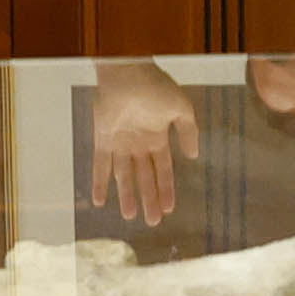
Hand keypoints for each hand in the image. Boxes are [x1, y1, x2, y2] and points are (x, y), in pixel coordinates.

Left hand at [87, 65, 202, 226]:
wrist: (128, 73)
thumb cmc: (156, 87)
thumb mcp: (182, 109)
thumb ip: (189, 132)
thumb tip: (194, 156)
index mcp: (157, 136)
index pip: (163, 169)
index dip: (166, 188)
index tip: (169, 209)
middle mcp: (138, 143)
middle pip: (144, 178)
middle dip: (149, 199)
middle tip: (152, 222)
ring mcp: (119, 142)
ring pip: (124, 175)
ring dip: (126, 196)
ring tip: (130, 216)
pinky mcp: (102, 138)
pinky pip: (100, 164)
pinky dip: (99, 182)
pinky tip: (100, 201)